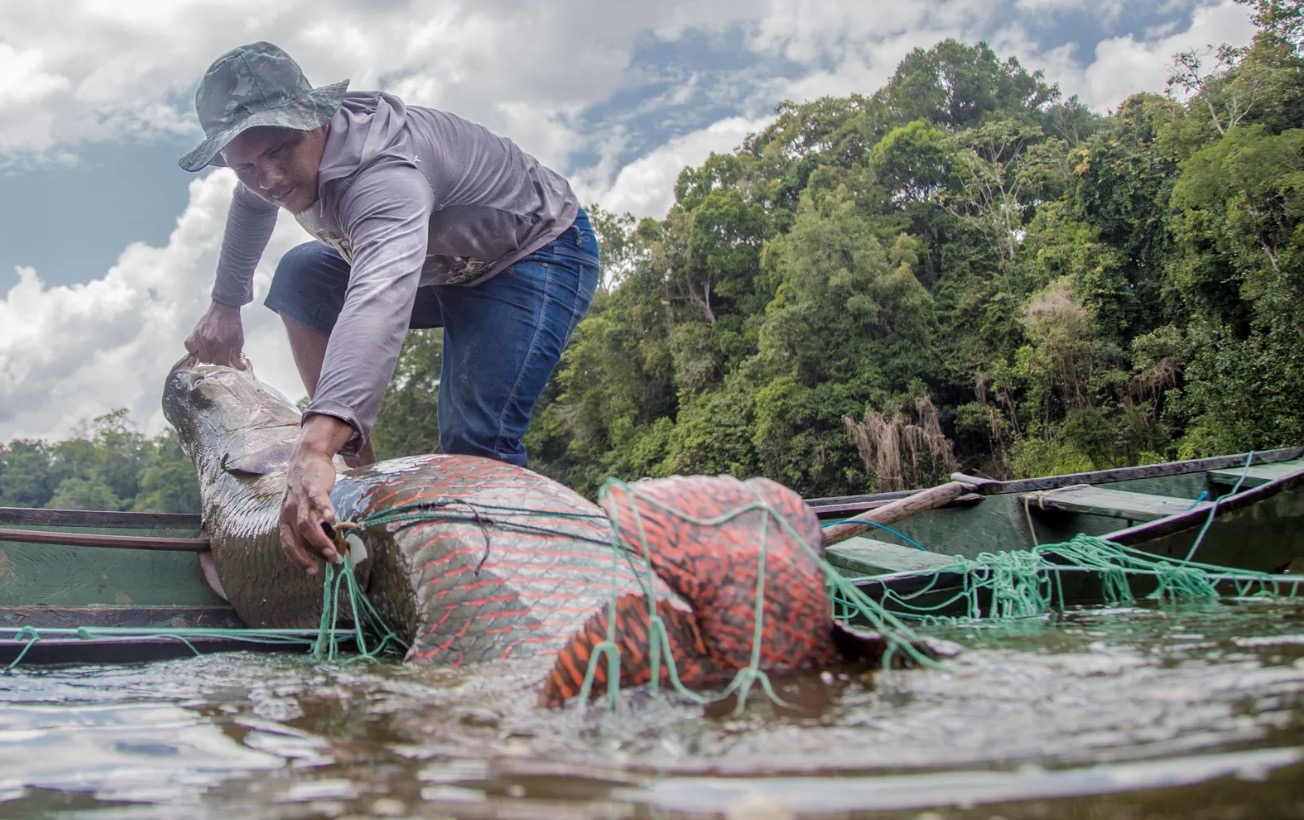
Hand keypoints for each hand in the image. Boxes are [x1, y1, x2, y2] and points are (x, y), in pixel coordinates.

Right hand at [186, 301, 246, 368]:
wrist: (225, 309)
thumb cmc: (232, 324)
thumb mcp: (239, 340)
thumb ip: (237, 355)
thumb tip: (240, 367)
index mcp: (224, 344)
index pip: (221, 363)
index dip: (224, 363)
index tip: (225, 360)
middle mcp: (211, 342)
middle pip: (210, 361)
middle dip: (215, 359)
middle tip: (218, 353)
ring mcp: (201, 338)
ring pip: (200, 357)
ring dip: (206, 355)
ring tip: (211, 349)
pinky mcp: (195, 333)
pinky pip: (189, 347)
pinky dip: (193, 348)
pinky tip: (200, 346)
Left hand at [279, 415, 355, 572]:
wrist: (306, 457)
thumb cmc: (305, 489)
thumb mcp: (301, 509)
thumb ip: (310, 526)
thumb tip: (324, 547)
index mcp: (285, 519)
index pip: (288, 544)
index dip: (299, 559)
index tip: (313, 570)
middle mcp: (290, 511)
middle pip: (299, 537)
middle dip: (314, 552)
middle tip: (331, 561)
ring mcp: (301, 499)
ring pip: (307, 524)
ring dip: (320, 539)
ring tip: (334, 550)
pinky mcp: (314, 487)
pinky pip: (317, 500)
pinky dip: (324, 510)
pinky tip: (332, 519)